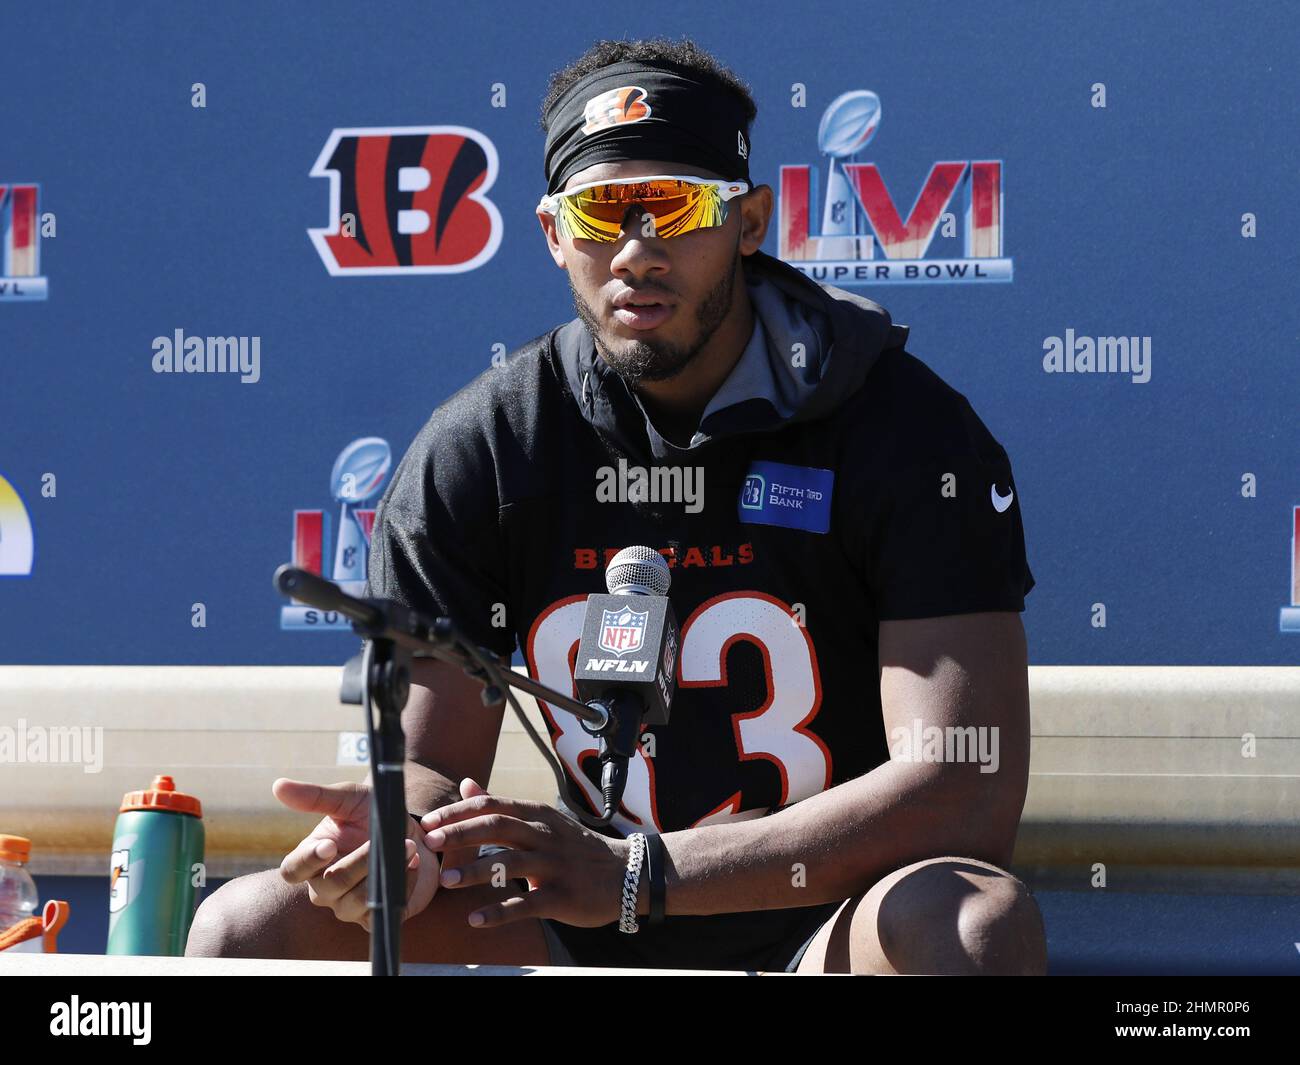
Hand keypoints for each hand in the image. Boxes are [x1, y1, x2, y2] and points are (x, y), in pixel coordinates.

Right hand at [273, 778, 439, 929]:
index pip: (292, 871)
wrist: (415, 835)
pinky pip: (383, 911)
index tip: (330, 844)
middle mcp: (324, 888)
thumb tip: (278, 785)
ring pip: (356, 900)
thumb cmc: (375, 817)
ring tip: (408, 847)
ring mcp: (347, 906)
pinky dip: (402, 885)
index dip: (307, 861)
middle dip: (362, 861)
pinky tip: (412, 864)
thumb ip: (317, 796)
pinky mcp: (374, 917)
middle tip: (391, 840)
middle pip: (331, 885)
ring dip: (385, 872)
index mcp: (312, 859)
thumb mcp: (350, 799)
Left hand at [421, 782, 631, 929]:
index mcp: (536, 815)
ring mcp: (553, 865)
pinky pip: (526, 904)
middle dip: (461, 833)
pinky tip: (475, 920)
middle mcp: (544, 836)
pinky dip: (499, 912)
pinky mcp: (561, 896)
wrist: (625, 873)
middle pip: (498, 827)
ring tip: (447, 881)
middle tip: (430, 843)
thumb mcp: (542, 820)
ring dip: (475, 871)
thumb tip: (465, 784)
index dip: (457, 812)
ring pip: (510, 863)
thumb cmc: (575, 848)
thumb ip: (502, 806)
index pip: (491, 805)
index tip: (428, 823)